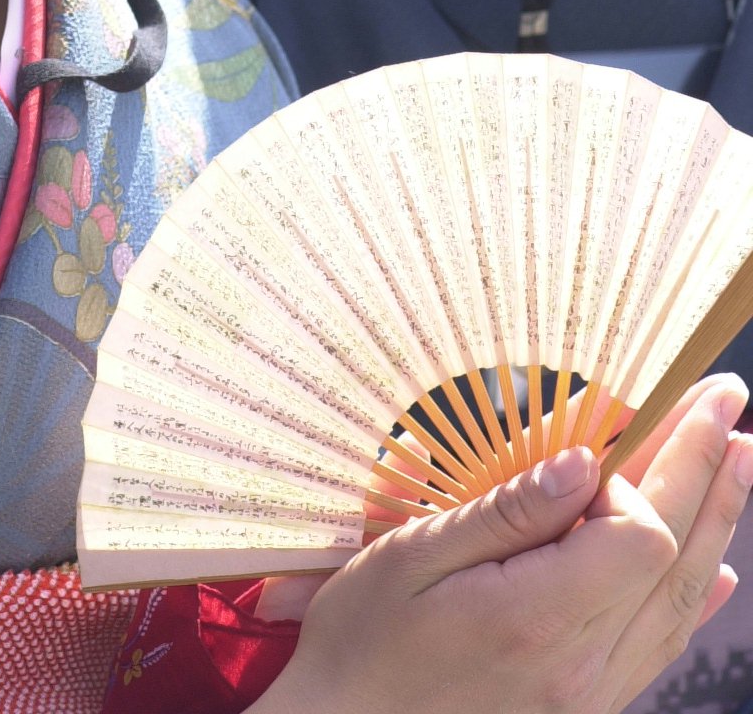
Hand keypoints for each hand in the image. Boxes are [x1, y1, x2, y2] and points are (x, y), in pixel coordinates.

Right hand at [251, 376, 752, 713]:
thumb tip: (583, 464)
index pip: (637, 537)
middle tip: (727, 396)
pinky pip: (657, 647)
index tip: (591, 448)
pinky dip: (693, 600)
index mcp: (536, 620)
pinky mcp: (583, 708)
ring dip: (713, 522)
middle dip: (704, 469)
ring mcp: (589, 696)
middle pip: (671, 560)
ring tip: (740, 455)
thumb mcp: (414, 556)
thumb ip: (508, 511)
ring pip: (677, 603)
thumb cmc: (364, 641)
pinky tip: (717, 569)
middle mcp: (580, 668)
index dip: (631, 477)